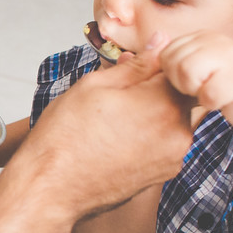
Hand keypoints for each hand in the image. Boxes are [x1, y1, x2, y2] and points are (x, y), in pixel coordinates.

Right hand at [17, 37, 193, 220]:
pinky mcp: (162, 174)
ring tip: (115, 116)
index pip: (182, 68)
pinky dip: (148, 135)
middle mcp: (179, 134)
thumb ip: (136, 65)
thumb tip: (160, 43)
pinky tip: (117, 137)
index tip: (139, 65)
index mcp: (165, 105)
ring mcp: (173, 158)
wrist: (51, 189)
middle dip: (157, 87)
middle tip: (120, 91)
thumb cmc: (65, 138)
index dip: (160, 61)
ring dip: (152, 111)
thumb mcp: (95, 86)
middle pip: (181, 95)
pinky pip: (164, 143)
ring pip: (173, 120)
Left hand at [159, 31, 232, 131]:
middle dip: (182, 84)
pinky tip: (221, 100)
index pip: (165, 54)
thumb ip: (170, 62)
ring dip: (196, 92)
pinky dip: (211, 102)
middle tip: (201, 87)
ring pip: (189, 74)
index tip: (191, 81)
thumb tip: (133, 53)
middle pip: (175, 63)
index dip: (171, 75)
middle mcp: (216, 40)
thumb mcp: (192, 70)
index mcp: (201, 36)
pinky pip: (209, 94)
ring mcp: (232, 57)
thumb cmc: (218, 87)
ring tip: (209, 91)